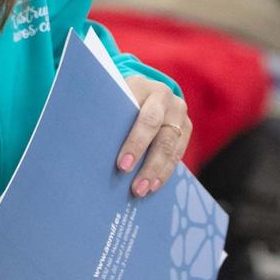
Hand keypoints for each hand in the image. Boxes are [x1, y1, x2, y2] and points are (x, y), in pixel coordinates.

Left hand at [115, 77, 191, 197]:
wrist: (145, 89)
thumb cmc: (121, 98)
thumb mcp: (115, 98)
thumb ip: (109, 115)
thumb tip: (93, 145)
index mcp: (147, 88)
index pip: (145, 119)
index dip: (135, 144)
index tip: (122, 165)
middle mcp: (168, 101)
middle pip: (161, 137)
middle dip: (148, 164)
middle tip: (135, 187)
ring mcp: (180, 115)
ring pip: (171, 148)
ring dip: (157, 173)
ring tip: (142, 191)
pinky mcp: (186, 128)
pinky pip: (178, 154)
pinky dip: (165, 172)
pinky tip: (153, 185)